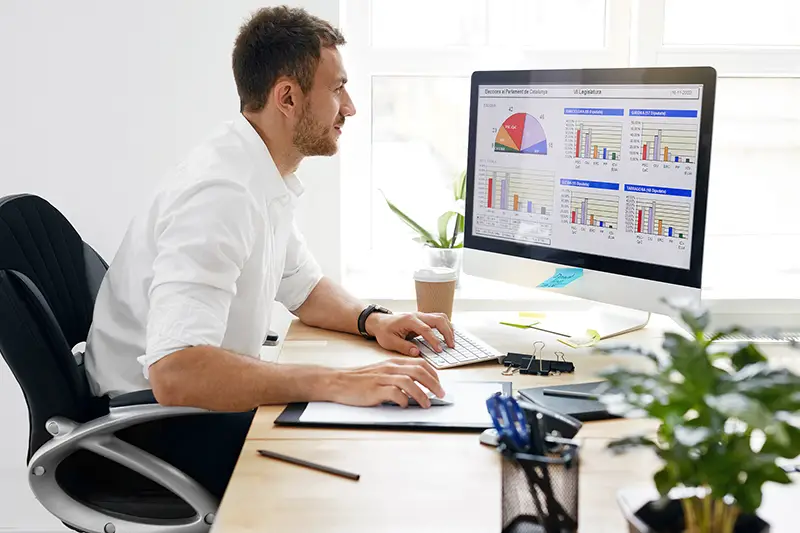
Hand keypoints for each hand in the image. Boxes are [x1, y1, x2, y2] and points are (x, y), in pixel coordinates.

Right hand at [330, 358, 444, 407]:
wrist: (338, 381)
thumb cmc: (360, 379)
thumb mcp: (381, 372)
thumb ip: (397, 375)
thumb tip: (416, 386)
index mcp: (393, 362)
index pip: (420, 363)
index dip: (433, 374)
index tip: (439, 384)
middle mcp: (390, 368)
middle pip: (419, 371)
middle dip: (434, 384)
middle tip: (441, 394)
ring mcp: (382, 378)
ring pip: (409, 382)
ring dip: (422, 394)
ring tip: (427, 404)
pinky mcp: (375, 389)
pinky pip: (394, 393)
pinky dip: (403, 400)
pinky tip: (405, 405)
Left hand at [366, 311, 454, 355]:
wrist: (379, 322)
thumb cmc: (384, 331)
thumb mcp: (389, 342)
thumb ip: (403, 347)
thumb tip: (417, 352)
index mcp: (409, 320)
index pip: (426, 329)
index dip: (434, 340)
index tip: (439, 350)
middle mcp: (417, 315)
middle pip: (438, 320)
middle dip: (447, 332)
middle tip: (451, 346)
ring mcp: (421, 315)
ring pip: (441, 317)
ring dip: (448, 328)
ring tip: (451, 342)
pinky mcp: (423, 318)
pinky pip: (438, 319)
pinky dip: (445, 327)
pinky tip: (447, 336)